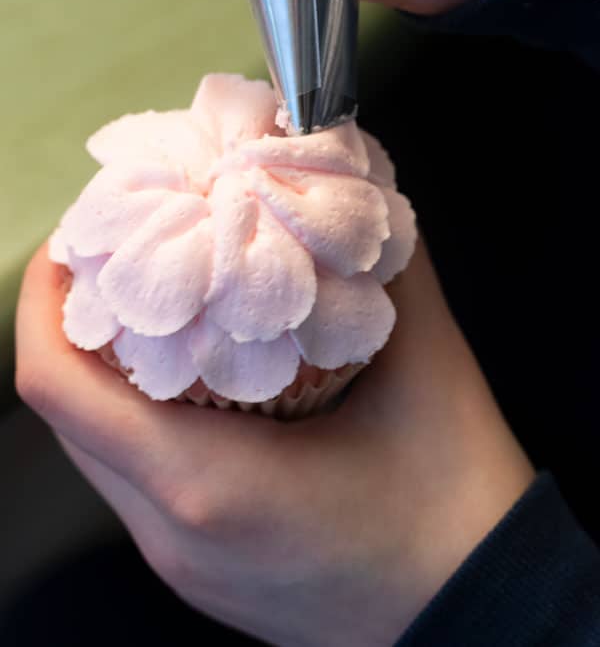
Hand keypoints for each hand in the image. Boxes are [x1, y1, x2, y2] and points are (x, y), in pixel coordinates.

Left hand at [17, 238, 533, 646]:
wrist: (481, 611)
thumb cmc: (454, 512)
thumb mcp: (429, 370)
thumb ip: (389, 272)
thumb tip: (360, 196)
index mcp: (209, 481)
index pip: (58, 389)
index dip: (41, 302)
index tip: (73, 244)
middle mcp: (171, 531)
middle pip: (65, 414)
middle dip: (73, 325)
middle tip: (119, 258)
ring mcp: (179, 559)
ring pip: (96, 450)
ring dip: (103, 372)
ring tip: (151, 308)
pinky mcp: (199, 568)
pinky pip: (134, 480)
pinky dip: (137, 416)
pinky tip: (191, 379)